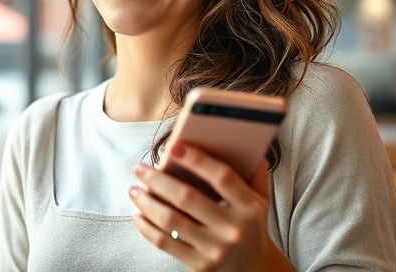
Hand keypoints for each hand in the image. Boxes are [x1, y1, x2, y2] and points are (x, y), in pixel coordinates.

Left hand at [129, 143, 292, 271]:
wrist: (255, 269)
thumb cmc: (252, 224)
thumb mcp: (261, 198)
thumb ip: (254, 169)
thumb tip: (242, 137)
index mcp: (249, 206)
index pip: (222, 177)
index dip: (197, 160)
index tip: (173, 146)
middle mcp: (233, 229)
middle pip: (188, 198)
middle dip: (158, 179)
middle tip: (139, 168)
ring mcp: (215, 249)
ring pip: (171, 221)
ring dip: (147, 202)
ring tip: (134, 190)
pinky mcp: (199, 265)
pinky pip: (165, 243)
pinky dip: (146, 227)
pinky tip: (138, 214)